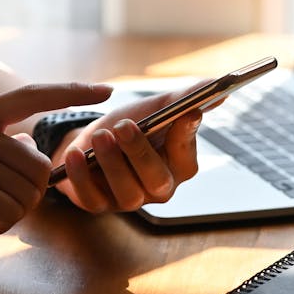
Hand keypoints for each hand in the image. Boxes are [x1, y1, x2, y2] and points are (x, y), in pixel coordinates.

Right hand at [0, 82, 112, 264]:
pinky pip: (15, 212)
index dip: (72, 92)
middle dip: (28, 195)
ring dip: (12, 213)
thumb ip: (3, 148)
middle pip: (42, 165)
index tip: (108, 90)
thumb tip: (36, 146)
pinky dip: (0, 225)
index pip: (31, 95)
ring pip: (31, 192)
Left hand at [52, 84, 204, 212]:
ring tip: (100, 135)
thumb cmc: (130, 124)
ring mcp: (127, 200)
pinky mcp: (97, 204)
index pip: (186, 158)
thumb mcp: (156, 108)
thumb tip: (218, 89)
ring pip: (126, 191)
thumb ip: (185, 99)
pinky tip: (75, 154)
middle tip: (124, 126)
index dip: (185, 137)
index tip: (185, 113)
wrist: (91, 139)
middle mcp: (157, 189)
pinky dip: (81, 176)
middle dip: (140, 153)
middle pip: (157, 180)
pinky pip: (90, 197)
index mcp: (178, 167)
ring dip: (112, 162)